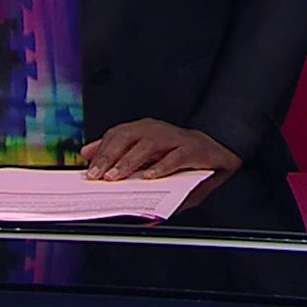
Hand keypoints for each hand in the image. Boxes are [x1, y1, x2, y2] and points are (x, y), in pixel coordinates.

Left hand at [80, 119, 239, 181]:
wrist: (217, 151)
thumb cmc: (180, 156)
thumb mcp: (148, 159)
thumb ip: (120, 157)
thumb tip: (91, 160)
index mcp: (144, 130)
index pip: (117, 134)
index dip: (101, 151)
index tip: (89, 171)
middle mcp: (157, 130)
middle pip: (128, 137)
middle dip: (109, 156)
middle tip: (99, 176)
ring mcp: (175, 138)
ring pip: (148, 145)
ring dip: (130, 161)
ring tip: (117, 176)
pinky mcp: (192, 150)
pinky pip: (175, 157)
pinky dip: (161, 167)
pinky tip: (150, 177)